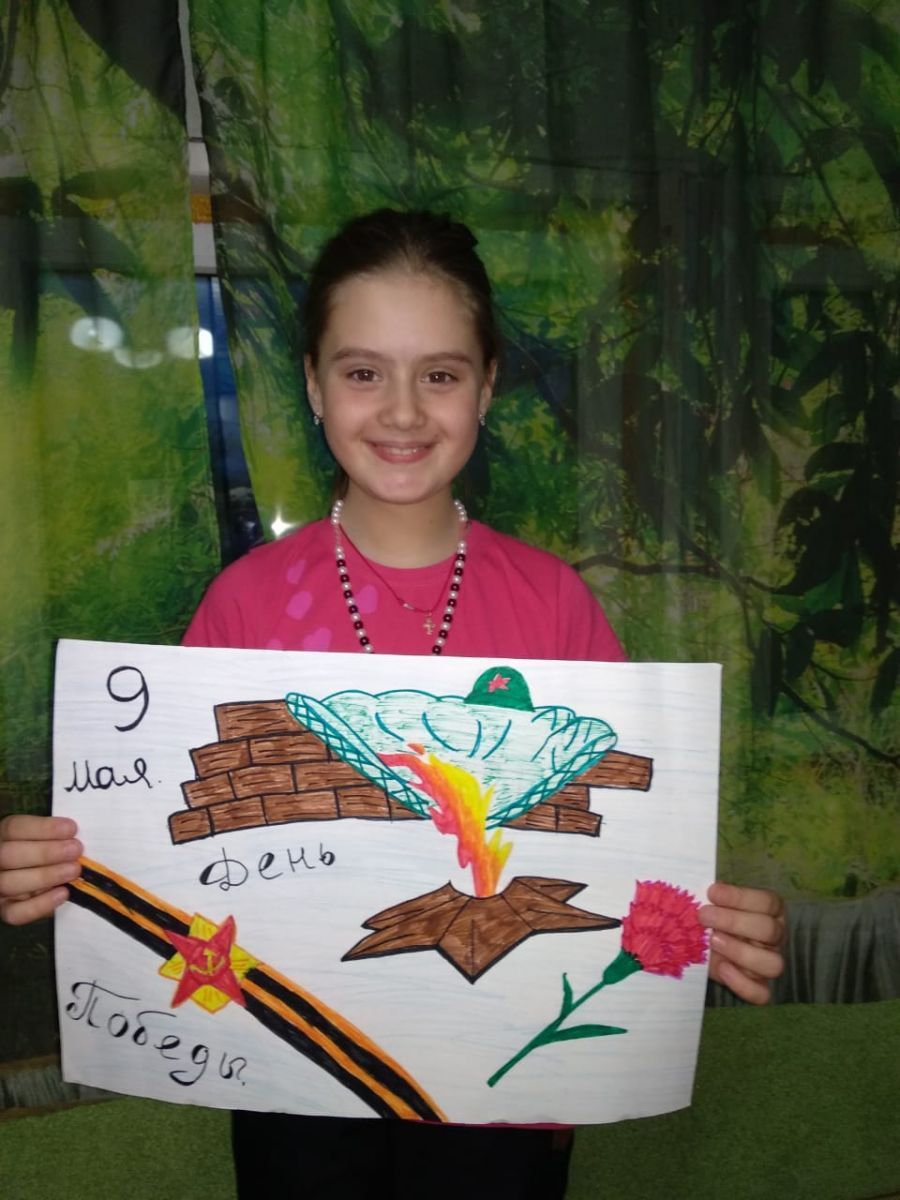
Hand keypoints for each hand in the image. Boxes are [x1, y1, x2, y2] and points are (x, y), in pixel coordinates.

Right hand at [0, 815, 81, 925]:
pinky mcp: (4, 910)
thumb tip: (75, 836)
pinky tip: (63, 893)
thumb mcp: (46, 839)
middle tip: (75, 850)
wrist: (41, 881)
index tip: (71, 829)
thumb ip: (55, 836)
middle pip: (10, 855)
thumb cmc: (49, 853)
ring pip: (10, 883)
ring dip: (45, 876)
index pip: (15, 828)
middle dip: (46, 852)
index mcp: (4, 836)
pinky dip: (40, 904)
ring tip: (73, 870)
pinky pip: (15, 913)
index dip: (44, 828)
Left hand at [697, 881, 785, 1004]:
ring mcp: (770, 962)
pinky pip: (762, 993)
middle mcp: (776, 936)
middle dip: (734, 922)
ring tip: (712, 941)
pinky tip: (722, 968)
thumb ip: (713, 895)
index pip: (768, 901)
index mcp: (771, 910)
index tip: (711, 892)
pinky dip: (742, 984)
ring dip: (741, 952)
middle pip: (770, 930)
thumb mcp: (714, 901)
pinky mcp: (759, 986)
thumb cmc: (714, 915)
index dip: (740, 897)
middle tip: (704, 916)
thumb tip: (701, 883)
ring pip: (773, 964)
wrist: (706, 942)